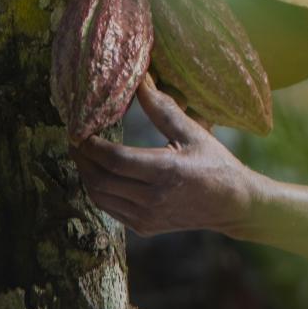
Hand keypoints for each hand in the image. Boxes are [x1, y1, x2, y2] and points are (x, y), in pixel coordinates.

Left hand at [69, 74, 257, 236]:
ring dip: (86, 174)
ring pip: (100, 197)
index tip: (80, 129)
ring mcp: (147, 216)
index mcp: (166, 172)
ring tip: (83, 155)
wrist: (233, 204)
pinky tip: (99, 173)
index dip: (92, 145)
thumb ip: (163, 109)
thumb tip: (142, 82)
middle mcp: (153, 198)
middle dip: (82, 159)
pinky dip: (98, 190)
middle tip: (74, 139)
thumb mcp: (193, 132)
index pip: (115, 160)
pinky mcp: (145, 227)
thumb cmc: (216, 163)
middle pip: (101, 179)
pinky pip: (110, 209)